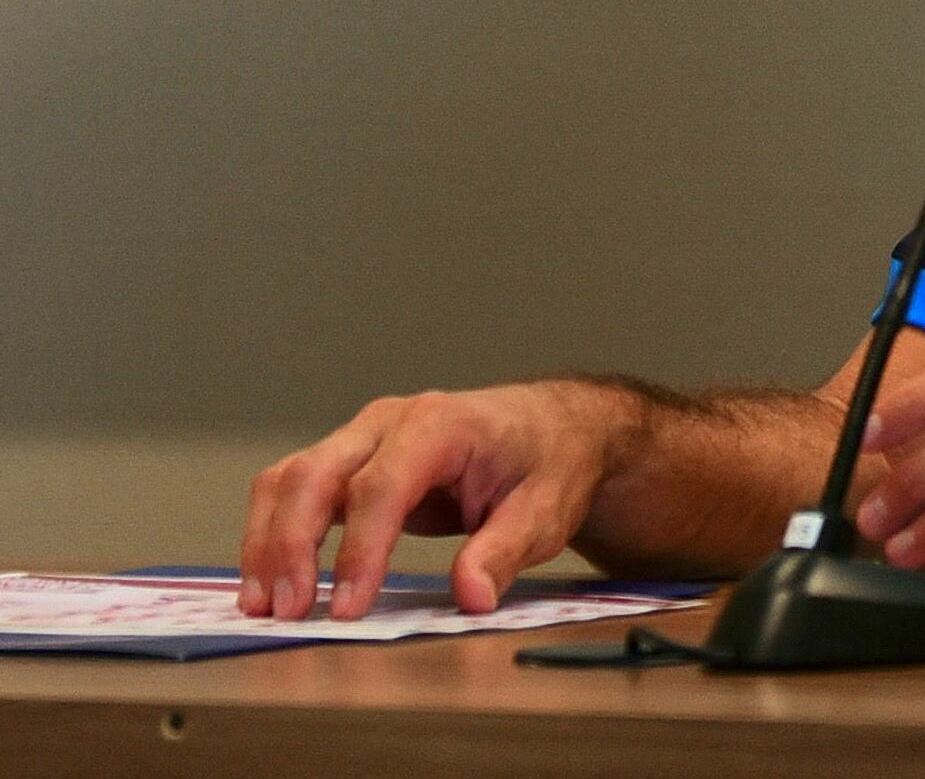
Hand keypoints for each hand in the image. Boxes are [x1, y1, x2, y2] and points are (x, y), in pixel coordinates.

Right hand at [238, 380, 634, 620]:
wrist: (552, 426)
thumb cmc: (548, 461)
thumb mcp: (546, 509)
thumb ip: (506, 551)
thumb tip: (471, 596)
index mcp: (440, 424)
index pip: (381, 487)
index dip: (359, 551)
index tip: (348, 608)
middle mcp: (389, 422)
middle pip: (316, 476)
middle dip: (291, 546)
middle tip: (289, 613)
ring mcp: (363, 437)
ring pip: (290, 479)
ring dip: (267, 541)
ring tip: (262, 606)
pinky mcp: (350, 460)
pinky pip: (294, 489)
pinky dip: (272, 532)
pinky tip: (268, 582)